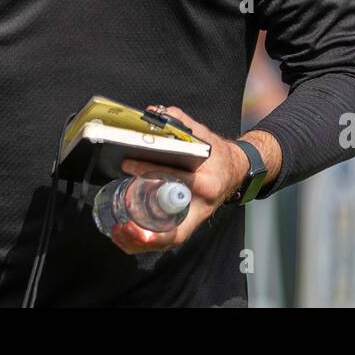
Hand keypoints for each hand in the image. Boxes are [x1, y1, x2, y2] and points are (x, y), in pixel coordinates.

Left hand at [107, 105, 250, 254]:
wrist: (235, 171)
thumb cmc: (216, 154)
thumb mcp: (203, 135)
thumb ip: (180, 122)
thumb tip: (154, 112)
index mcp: (207, 180)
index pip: (178, 179)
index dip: (153, 174)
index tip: (129, 165)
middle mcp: (203, 203)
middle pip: (174, 221)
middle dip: (145, 223)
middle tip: (120, 216)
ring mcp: (197, 217)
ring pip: (170, 237)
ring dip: (143, 239)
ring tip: (119, 230)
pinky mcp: (191, 224)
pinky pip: (169, 239)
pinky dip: (148, 241)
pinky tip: (127, 236)